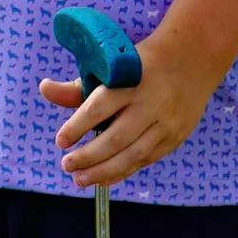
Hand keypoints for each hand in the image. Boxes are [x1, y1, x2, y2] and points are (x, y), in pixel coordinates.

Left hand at [39, 36, 224, 188]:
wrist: (192, 58)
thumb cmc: (141, 65)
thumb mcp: (111, 67)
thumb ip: (78, 85)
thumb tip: (44, 89)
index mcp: (129, 81)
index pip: (99, 107)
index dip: (77, 126)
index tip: (60, 141)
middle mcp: (149, 103)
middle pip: (116, 137)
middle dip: (88, 156)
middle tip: (66, 164)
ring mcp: (165, 122)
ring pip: (133, 154)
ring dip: (104, 171)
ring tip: (80, 179)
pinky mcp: (175, 136)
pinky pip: (147, 159)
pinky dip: (124, 171)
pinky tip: (104, 179)